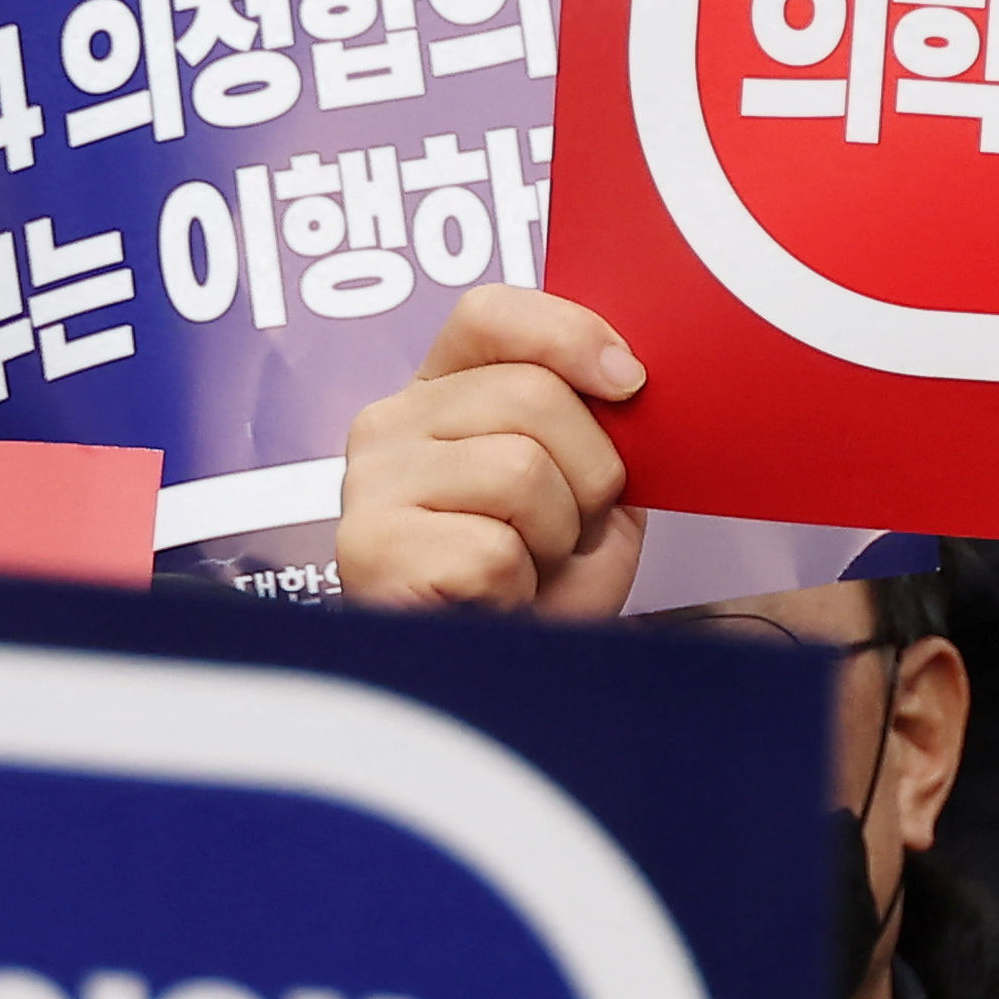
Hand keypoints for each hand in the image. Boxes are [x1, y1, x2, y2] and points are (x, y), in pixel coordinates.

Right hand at [334, 288, 648, 616]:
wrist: (505, 685)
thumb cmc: (544, 582)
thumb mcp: (586, 482)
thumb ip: (597, 417)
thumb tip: (627, 371)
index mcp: (441, 391)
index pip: (491, 314)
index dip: (570, 334)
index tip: (629, 382)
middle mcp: (390, 424)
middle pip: (529, 394)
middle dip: (588, 471)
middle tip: (569, 528)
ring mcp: (369, 485)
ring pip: (518, 469)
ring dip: (555, 535)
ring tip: (529, 566)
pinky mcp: (369, 551)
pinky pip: (491, 549)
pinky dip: (519, 586)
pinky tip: (495, 600)